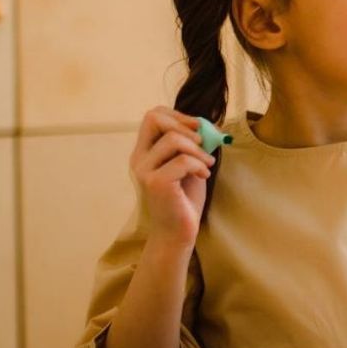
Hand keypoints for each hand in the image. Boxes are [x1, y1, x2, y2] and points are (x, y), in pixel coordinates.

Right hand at [131, 107, 212, 250]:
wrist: (178, 232)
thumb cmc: (184, 198)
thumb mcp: (188, 163)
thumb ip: (190, 144)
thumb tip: (205, 123)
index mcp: (144, 151)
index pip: (152, 116)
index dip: (177, 115)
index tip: (197, 127)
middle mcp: (138, 158)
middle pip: (154, 118)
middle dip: (184, 123)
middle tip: (203, 141)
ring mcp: (144, 171)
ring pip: (173, 139)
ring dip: (197, 149)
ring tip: (208, 163)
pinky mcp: (155, 183)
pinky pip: (182, 160)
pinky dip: (199, 164)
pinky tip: (204, 175)